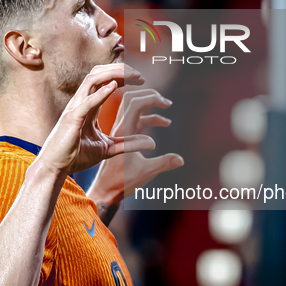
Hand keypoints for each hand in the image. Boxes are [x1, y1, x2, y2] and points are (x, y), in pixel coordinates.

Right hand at [38, 64, 155, 175]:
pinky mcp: (72, 119)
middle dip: (120, 69)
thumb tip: (152, 142)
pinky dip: (100, 93)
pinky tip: (114, 86)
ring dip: (113, 74)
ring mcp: (75, 108)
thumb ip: (128, 143)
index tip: (141, 80)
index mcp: (89, 106)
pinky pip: (86, 102)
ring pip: (92, 79)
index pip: (105, 81)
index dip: (123, 76)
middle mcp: (81, 102)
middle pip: (99, 73)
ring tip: (132, 76)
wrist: (56, 168)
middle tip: (140, 75)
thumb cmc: (76, 156)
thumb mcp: (109, 149)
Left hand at [88, 88, 184, 207]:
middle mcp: (121, 128)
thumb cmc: (122, 182)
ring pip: (134, 108)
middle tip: (165, 101)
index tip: (166, 103)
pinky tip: (165, 122)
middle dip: (149, 95)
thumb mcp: (145, 172)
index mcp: (123, 132)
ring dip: (150, 104)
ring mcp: (122, 131)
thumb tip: (181, 159)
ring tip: (166, 106)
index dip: (151, 98)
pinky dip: (151, 117)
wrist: (105, 189)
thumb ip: (163, 164)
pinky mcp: (124, 136)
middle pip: (131, 99)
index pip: (134, 104)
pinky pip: (137, 120)